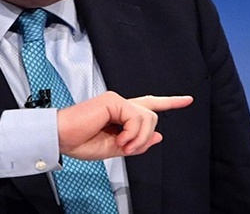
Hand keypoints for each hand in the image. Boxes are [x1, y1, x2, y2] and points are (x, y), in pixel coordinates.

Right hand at [56, 91, 192, 160]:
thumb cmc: (80, 142)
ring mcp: (117, 100)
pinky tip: (118, 139)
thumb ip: (137, 143)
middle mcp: (120, 104)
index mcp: (120, 114)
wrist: (62, 138)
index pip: (149, 105)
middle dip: (146, 136)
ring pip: (148, 118)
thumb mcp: (115, 149)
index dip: (170, 102)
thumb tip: (159, 136)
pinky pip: (136, 118)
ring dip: (138, 138)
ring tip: (121, 145)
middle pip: (152, 115)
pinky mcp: (113, 100)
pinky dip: (131, 134)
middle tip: (128, 148)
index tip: (187, 100)